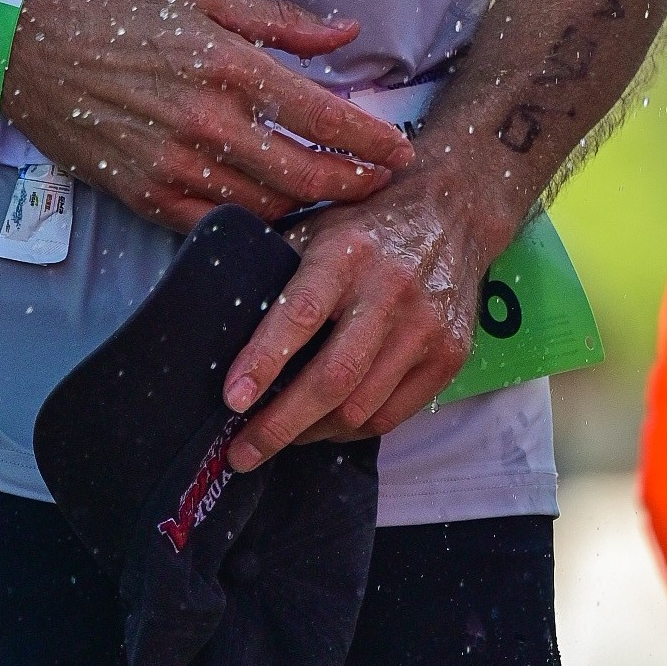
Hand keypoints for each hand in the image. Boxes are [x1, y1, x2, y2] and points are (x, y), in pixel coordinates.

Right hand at [0, 0, 413, 229]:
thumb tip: (347, 34)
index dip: (371, 141)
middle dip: (354, 185)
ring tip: (337, 199)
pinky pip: (217, 223)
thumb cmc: (122, 13)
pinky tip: (277, 212)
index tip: (399, 152)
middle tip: (382, 186)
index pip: (322, 117)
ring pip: (266, 207)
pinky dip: (255, 223)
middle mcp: (206, 123)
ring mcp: (174, 167)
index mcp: (229, 66)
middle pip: (304, 175)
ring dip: (310, 208)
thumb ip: (283, 21)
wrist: (32, 49)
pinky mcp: (146, 196)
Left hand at [220, 162, 503, 468]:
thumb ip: (274, 267)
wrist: (453, 212)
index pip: (300, 313)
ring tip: (277, 438)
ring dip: (311, 433)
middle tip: (240, 453)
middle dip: (280, 424)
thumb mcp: (317, 227)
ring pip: (360, 407)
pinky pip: (390, 415)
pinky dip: (349, 430)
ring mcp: (426, 326)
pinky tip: (323, 426)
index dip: (263, 360)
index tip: (232, 399)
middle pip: (333, 377)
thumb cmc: (365, 226)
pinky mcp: (450, 355)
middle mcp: (390, 288)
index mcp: (346, 251)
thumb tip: (214, 322)